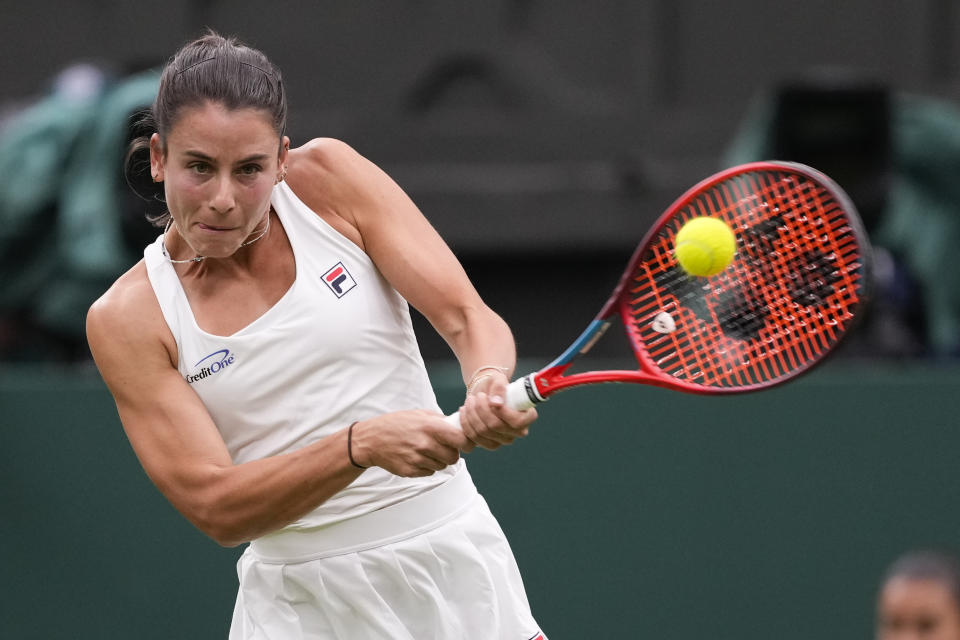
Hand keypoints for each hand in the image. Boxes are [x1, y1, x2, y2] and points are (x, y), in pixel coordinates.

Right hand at [350, 410, 472, 476]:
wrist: (371, 440)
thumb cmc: (397, 424)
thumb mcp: (419, 414)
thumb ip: (440, 420)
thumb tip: (460, 424)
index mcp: (430, 427)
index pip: (461, 440)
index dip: (467, 443)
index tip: (466, 443)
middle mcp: (425, 444)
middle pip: (454, 457)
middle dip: (452, 453)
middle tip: (443, 447)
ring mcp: (417, 459)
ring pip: (442, 466)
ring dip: (438, 460)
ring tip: (426, 451)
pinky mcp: (410, 471)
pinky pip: (429, 472)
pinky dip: (427, 467)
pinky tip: (416, 457)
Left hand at [458, 371, 537, 449]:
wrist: (484, 393)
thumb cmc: (495, 386)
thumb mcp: (498, 379)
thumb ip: (499, 387)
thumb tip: (495, 402)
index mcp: (527, 417)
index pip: (517, 422)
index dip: (502, 412)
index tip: (491, 399)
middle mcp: (517, 432)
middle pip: (495, 426)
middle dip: (481, 409)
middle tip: (477, 396)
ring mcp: (502, 440)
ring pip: (482, 432)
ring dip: (471, 415)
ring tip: (470, 401)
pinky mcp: (487, 444)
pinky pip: (473, 439)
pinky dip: (465, 425)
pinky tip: (464, 411)